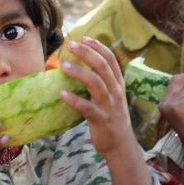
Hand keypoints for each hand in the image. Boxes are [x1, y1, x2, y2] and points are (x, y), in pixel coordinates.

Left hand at [59, 37, 133, 159]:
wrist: (121, 146)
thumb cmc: (111, 119)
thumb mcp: (112, 98)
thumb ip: (101, 83)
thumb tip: (81, 67)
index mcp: (118, 85)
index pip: (111, 60)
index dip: (99, 47)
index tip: (85, 38)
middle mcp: (116, 92)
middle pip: (103, 67)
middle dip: (87, 53)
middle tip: (70, 44)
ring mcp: (109, 106)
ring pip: (96, 84)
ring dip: (79, 72)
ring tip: (63, 65)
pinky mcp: (101, 121)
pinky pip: (87, 108)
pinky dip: (74, 100)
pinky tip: (62, 94)